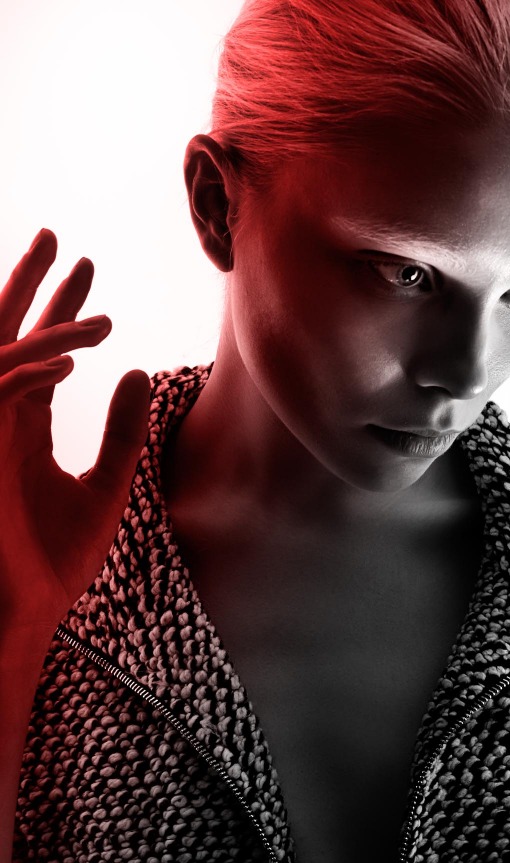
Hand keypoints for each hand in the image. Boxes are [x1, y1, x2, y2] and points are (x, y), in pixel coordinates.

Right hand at [0, 229, 151, 657]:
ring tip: (82, 279)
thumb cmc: (57, 563)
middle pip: (9, 337)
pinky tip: (70, 356)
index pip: (40, 355)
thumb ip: (121, 432)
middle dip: (31, 286)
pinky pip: (0, 395)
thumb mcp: (106, 487)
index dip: (61, 313)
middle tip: (60, 238)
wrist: (26, 616)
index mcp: (22, 428)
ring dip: (42, 320)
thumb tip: (136, 373)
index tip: (88, 273)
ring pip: (4, 356)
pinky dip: (30, 372)